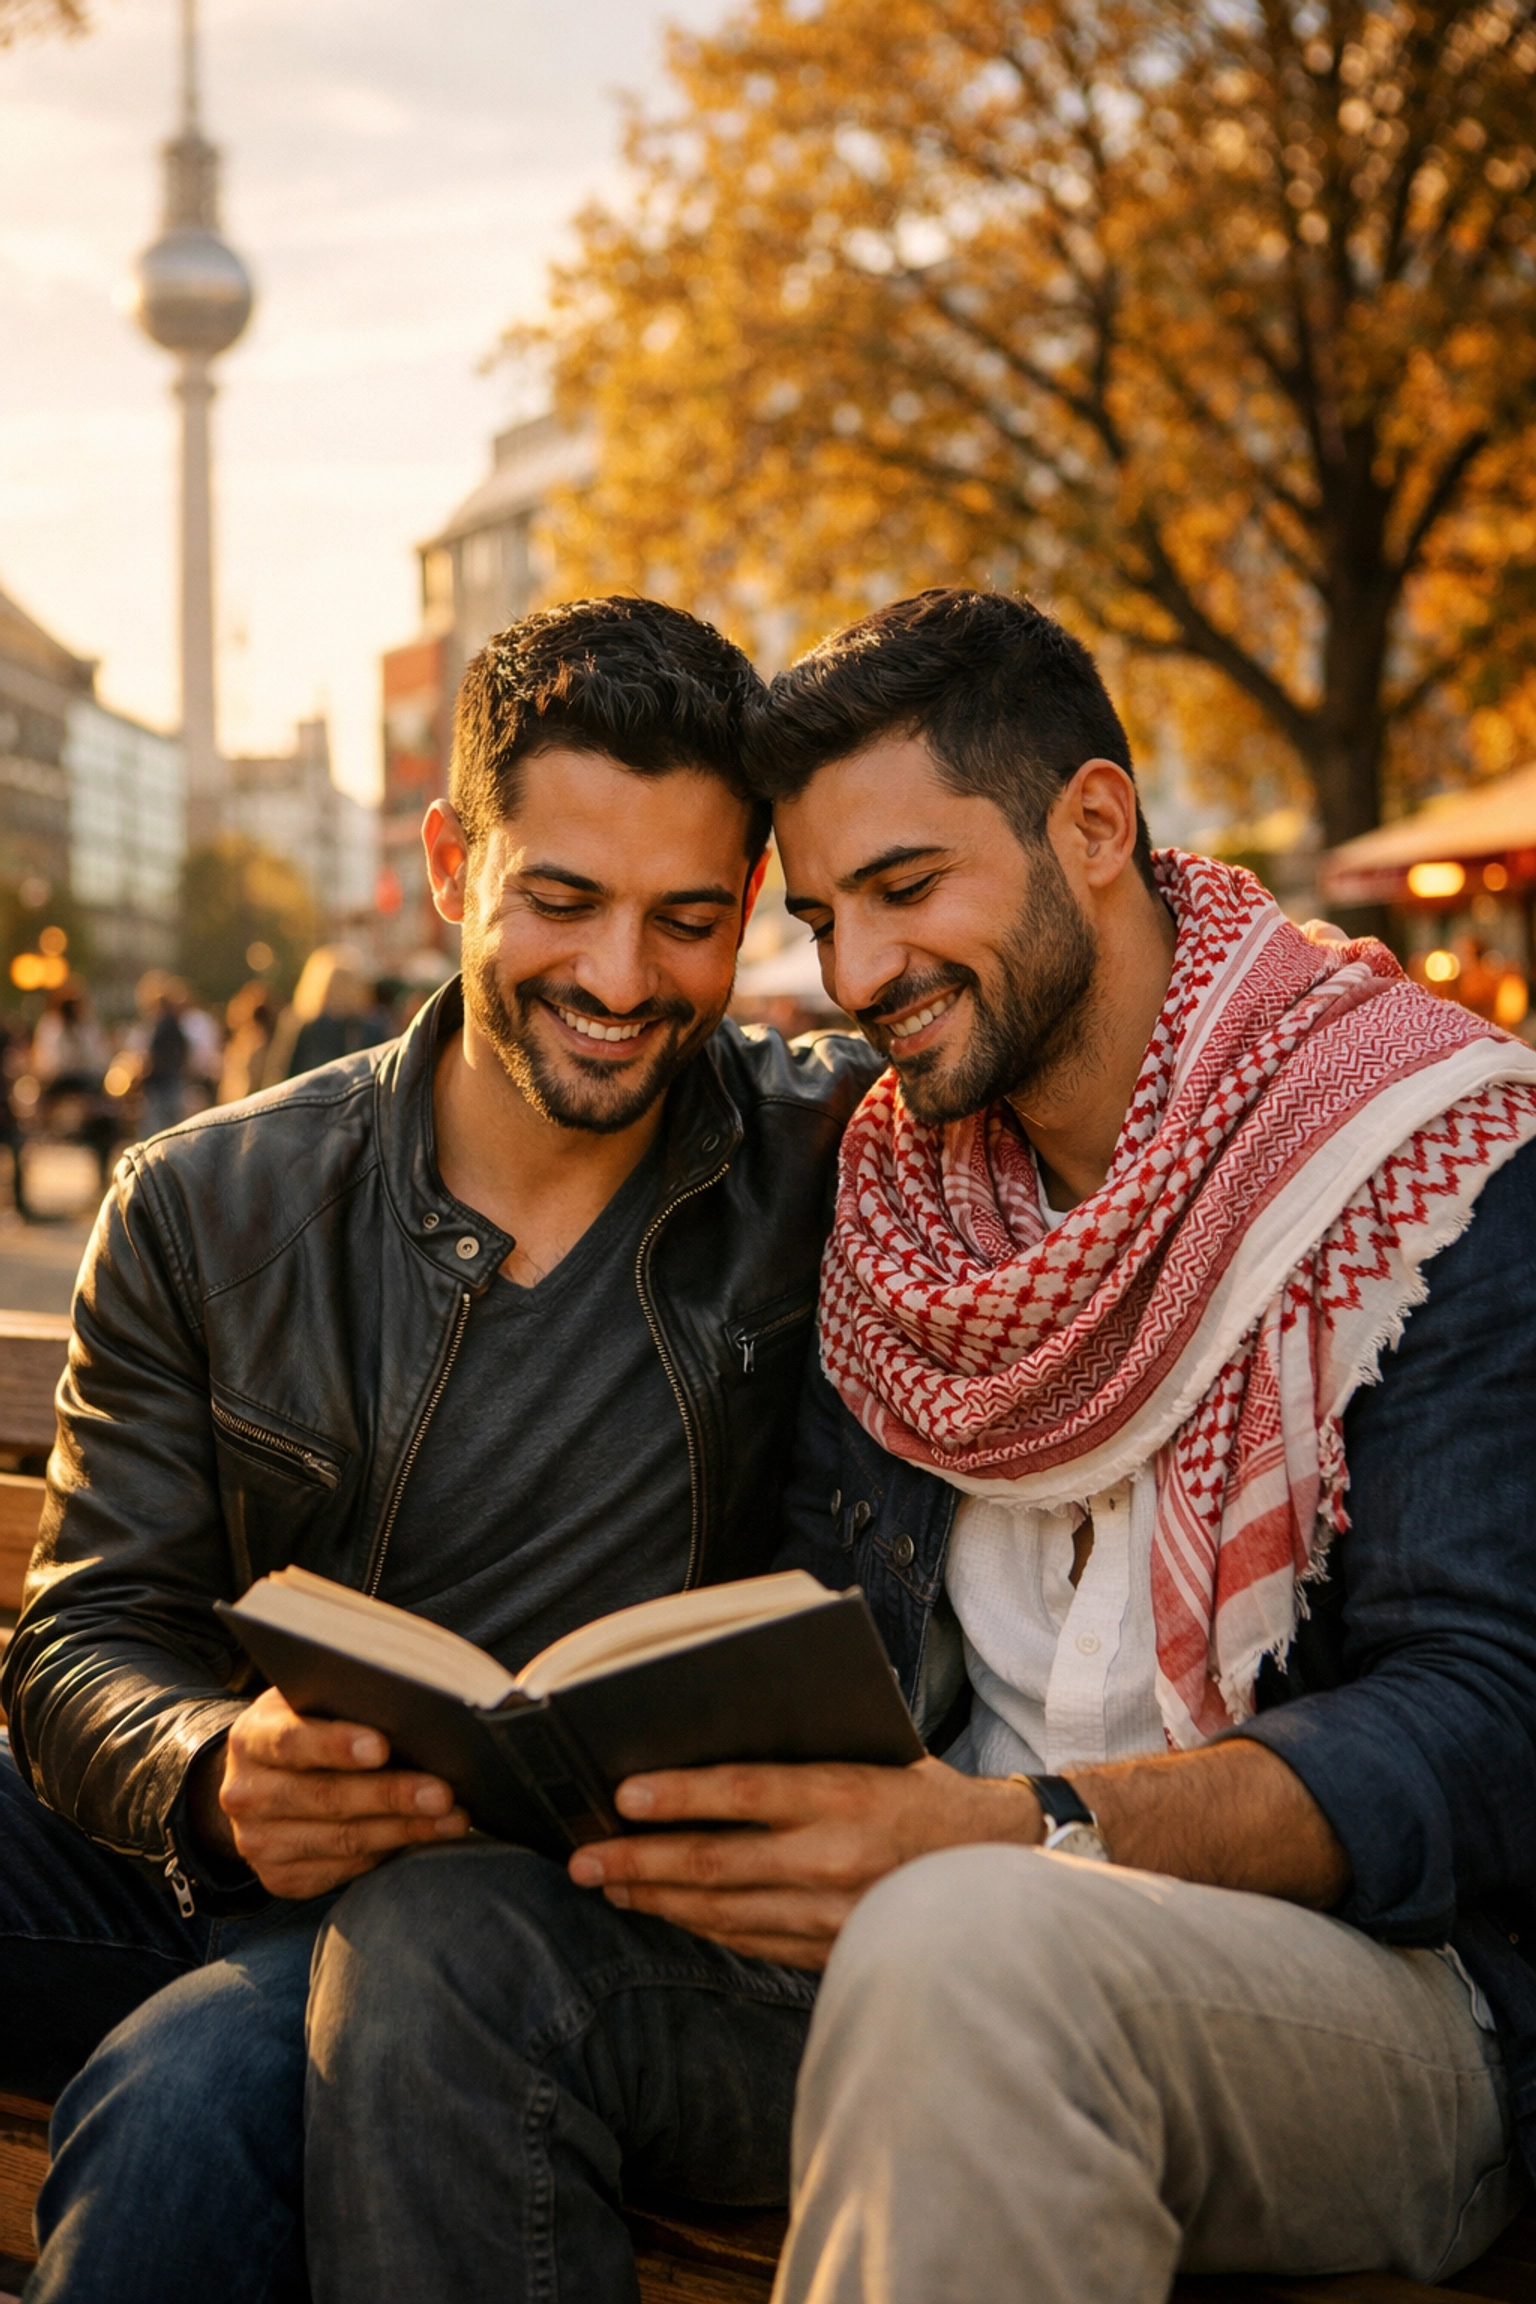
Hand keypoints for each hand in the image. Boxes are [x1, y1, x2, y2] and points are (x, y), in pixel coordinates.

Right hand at [189, 1686, 470, 1900]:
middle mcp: (245, 1794)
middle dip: (390, 1795)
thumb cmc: (306, 1727)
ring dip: (404, 1830)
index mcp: (251, 1738)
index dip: (336, 1745)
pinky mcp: (280, 1879)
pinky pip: (342, 1870)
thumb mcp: (310, 1701)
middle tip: (442, 1792)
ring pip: (341, 1840)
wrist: (260, 1780)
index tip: (382, 1746)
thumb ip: (344, 1701)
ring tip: (452, 1818)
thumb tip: (413, 1707)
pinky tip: (425, 1839)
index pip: (291, 1741)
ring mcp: (258, 1842)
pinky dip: (389, 1855)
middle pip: (324, 1798)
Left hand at [567, 1758, 1039, 1967]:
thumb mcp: (874, 1749)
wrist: (999, 1866)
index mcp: (848, 1794)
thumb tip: (709, 1731)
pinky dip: (699, 1924)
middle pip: (716, 1863)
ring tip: (608, 1883)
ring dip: (657, 1898)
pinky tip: (665, 1908)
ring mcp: (832, 1915)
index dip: (679, 1795)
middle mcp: (836, 1860)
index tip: (621, 1794)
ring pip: (723, 1911)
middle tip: (581, 1859)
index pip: (746, 1792)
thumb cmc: (922, 1790)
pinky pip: (748, 1940)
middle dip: (639, 1861)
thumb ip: (804, 1749)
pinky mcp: (829, 1950)